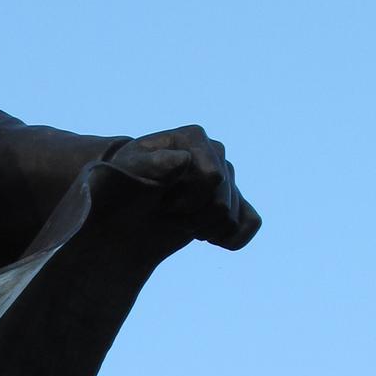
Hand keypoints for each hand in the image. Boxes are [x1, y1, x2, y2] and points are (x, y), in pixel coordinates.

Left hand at [108, 125, 259, 249]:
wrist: (125, 205)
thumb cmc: (125, 184)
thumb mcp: (129, 173)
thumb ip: (153, 165)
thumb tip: (184, 161)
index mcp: (194, 138)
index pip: (212, 179)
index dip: (183, 201)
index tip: (157, 200)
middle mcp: (215, 152)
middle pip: (221, 204)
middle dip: (190, 218)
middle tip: (165, 212)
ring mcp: (226, 176)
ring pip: (231, 218)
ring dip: (201, 229)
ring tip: (178, 220)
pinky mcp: (232, 200)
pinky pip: (250, 223)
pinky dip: (231, 237)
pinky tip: (205, 236)